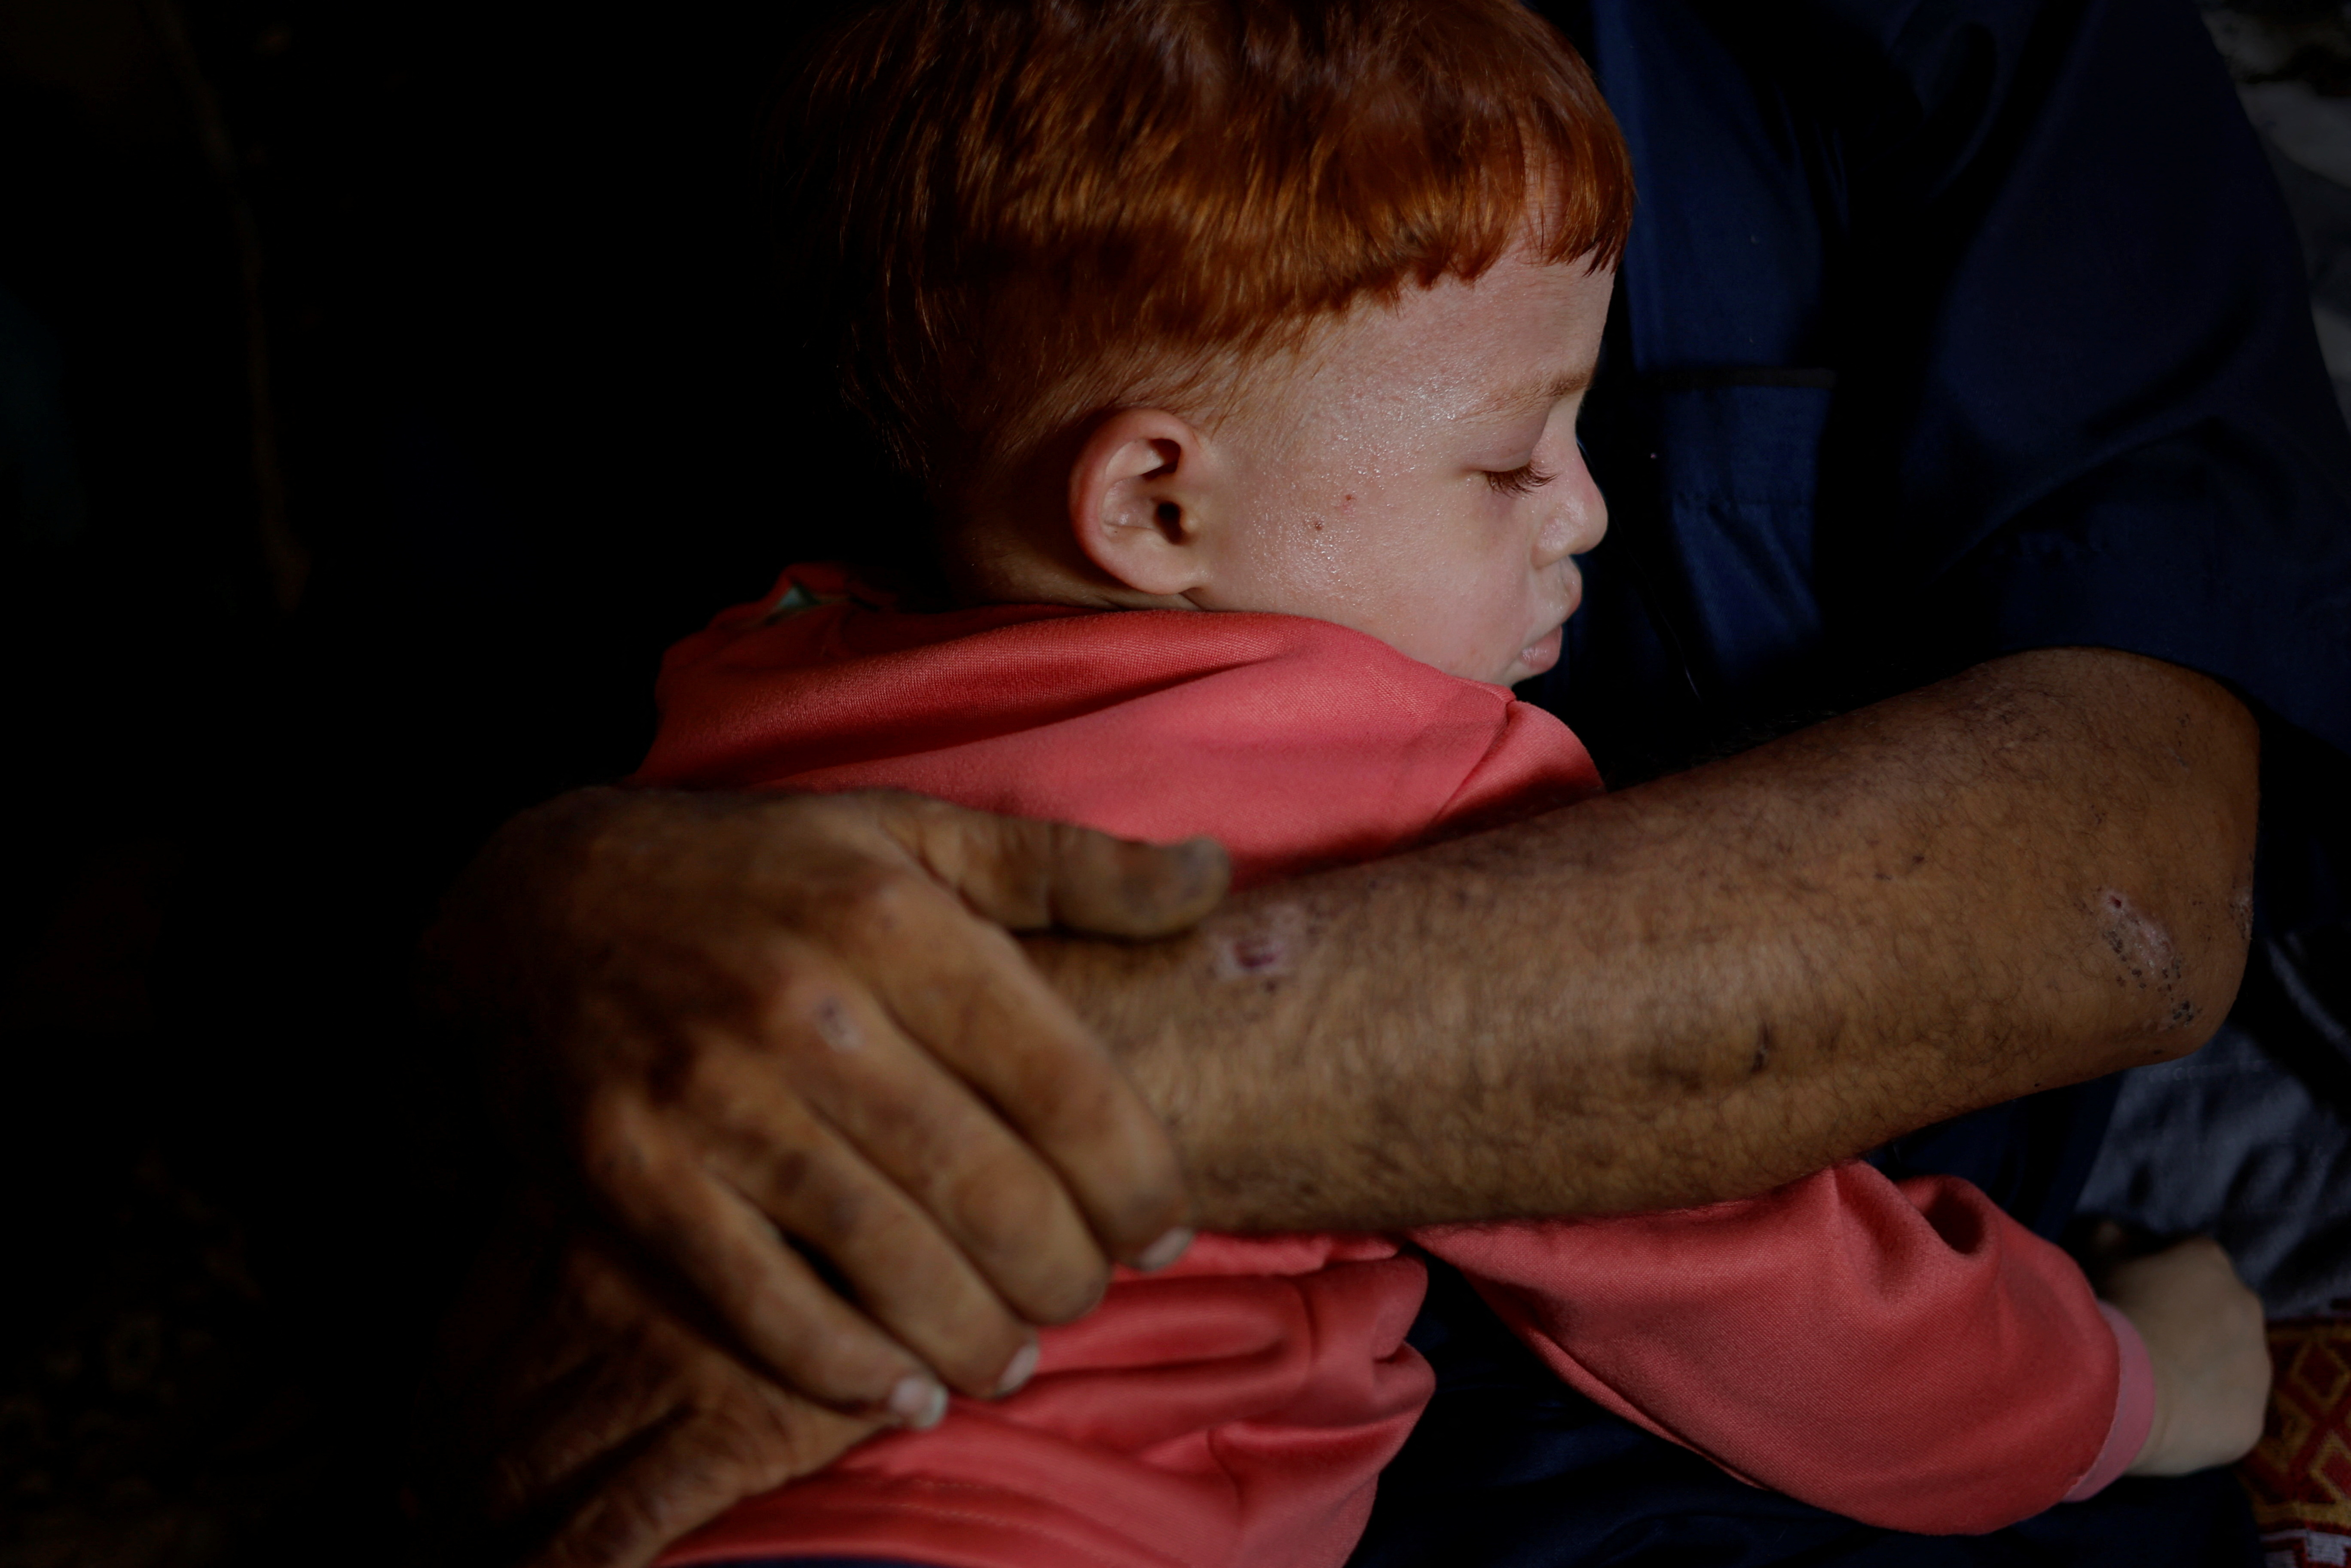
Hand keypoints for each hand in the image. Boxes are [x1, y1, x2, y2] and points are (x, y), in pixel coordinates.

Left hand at [412, 1197, 879, 1567]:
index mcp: (578, 1224)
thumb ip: (628, 1201)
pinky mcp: (726, 1433)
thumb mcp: (701, 1152)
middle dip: (443, 1495)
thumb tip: (548, 1255)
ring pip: (527, 1481)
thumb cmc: (818, 1158)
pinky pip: (609, 1531)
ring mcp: (658, 1370)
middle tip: (422, 1539)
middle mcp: (598, 1299)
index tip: (411, 1466)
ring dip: (482, 1541)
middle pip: (483, 1421)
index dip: (427, 1419)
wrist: (933, 1190)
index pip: (463, 1345)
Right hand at [420, 787, 1224, 1546]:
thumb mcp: (912, 832)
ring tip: (1011, 1358)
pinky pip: (759, 1302)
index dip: (1135, 1175)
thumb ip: (1070, 865)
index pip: (1060, 1077)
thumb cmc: (759, 871)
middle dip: (1063, 1271)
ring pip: (882, 1256)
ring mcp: (708, 1097)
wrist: (539, 899)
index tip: (1164, 1229)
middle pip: (984, 1185)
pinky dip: (843, 1368)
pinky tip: (901, 1392)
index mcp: (892, 921)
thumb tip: (1215, 874)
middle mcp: (805, 1009)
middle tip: (1086, 1298)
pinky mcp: (627, 1173)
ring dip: (970, 1334)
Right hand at [2091, 1230, 2270, 1475]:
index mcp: (2209, 1261)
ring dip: (2200, 1367)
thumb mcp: (2094, 1250)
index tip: (2128, 1294)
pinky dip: (2201, 1413)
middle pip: (2216, 1310)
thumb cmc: (2106, 1309)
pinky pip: (2226, 1412)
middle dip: (2187, 1320)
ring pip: (2227, 1362)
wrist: (2117, 1389)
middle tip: (2142, 1340)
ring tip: (2152, 1383)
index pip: (2186, 1257)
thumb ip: (2115, 1235)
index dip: (2155, 1274)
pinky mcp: (2252, 1420)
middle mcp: (2247, 1306)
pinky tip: (2165, 1417)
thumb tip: (2127, 1240)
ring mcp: (2256, 1367)